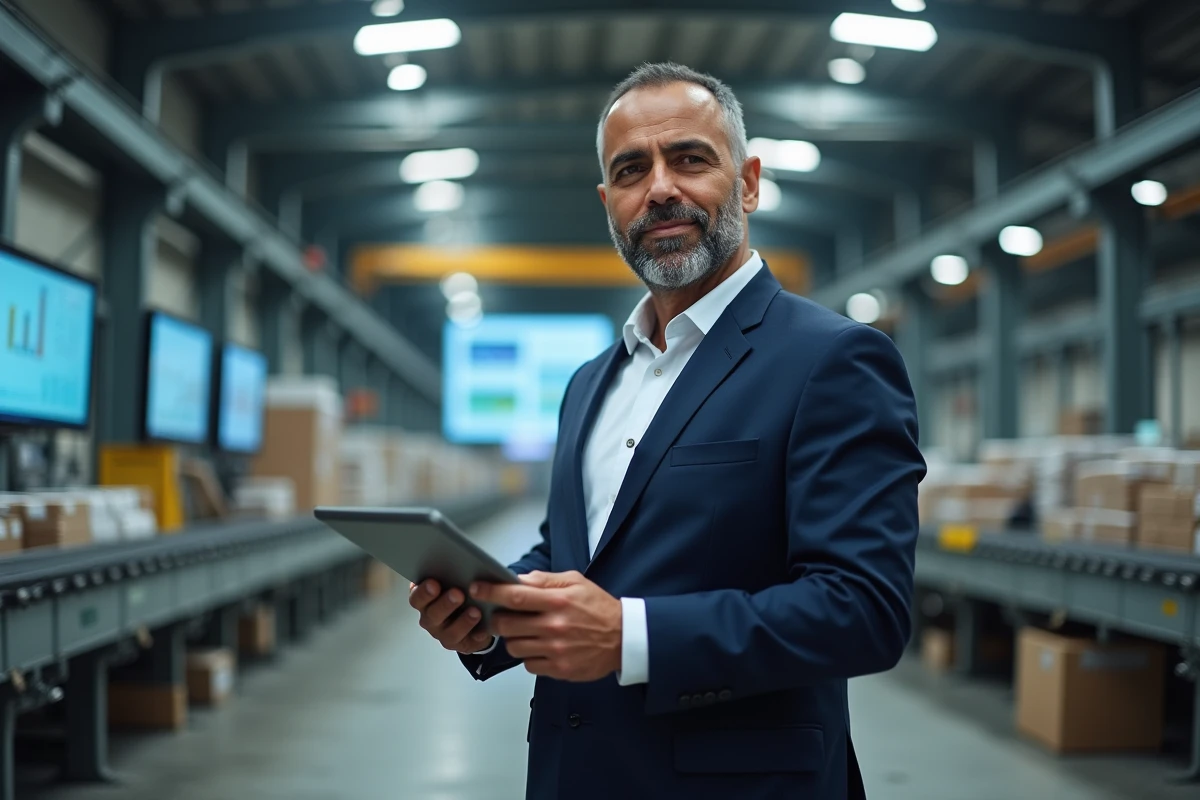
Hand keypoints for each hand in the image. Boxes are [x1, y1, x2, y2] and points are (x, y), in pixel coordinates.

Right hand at [408, 579, 494, 654]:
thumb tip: (459, 561)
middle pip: (432, 615)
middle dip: (445, 604)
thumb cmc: (459, 592)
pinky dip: (477, 635)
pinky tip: (484, 629)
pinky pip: (469, 642)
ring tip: (475, 611)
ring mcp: (444, 634)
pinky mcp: (461, 645)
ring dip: (463, 622)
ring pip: (450, 632)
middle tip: (458, 594)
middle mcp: (431, 619)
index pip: (416, 598)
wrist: (473, 615)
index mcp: (425, 601)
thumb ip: (450, 574)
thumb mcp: (452, 581)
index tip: (434, 583)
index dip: (423, 592)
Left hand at [472, 570, 621, 681]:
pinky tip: (541, 647)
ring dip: (514, 639)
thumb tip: (519, 580)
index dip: (491, 592)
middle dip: (498, 620)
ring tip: (527, 632)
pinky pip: (528, 664)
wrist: (625, 638)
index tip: (478, 589)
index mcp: (558, 601)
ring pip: (513, 647)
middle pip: (506, 625)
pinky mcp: (559, 669)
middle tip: (502, 616)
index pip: (515, 596)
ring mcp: (556, 650)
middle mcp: (554, 626)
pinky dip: (530, 656)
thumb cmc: (600, 608)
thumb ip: (545, 580)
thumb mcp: (576, 582)